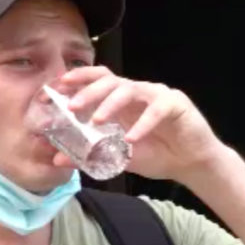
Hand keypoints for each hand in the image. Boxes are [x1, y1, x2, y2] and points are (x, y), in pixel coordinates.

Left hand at [54, 66, 225, 180]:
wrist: (192, 164)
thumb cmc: (157, 155)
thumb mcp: (119, 158)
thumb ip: (91, 155)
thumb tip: (57, 159)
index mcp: (121, 101)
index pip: (95, 81)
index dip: (74, 82)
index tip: (52, 92)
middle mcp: (137, 93)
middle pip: (109, 80)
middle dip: (87, 91)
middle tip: (72, 107)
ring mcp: (156, 95)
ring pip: (130, 89)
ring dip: (111, 103)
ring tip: (97, 120)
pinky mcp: (175, 104)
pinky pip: (157, 110)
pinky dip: (143, 123)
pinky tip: (133, 138)